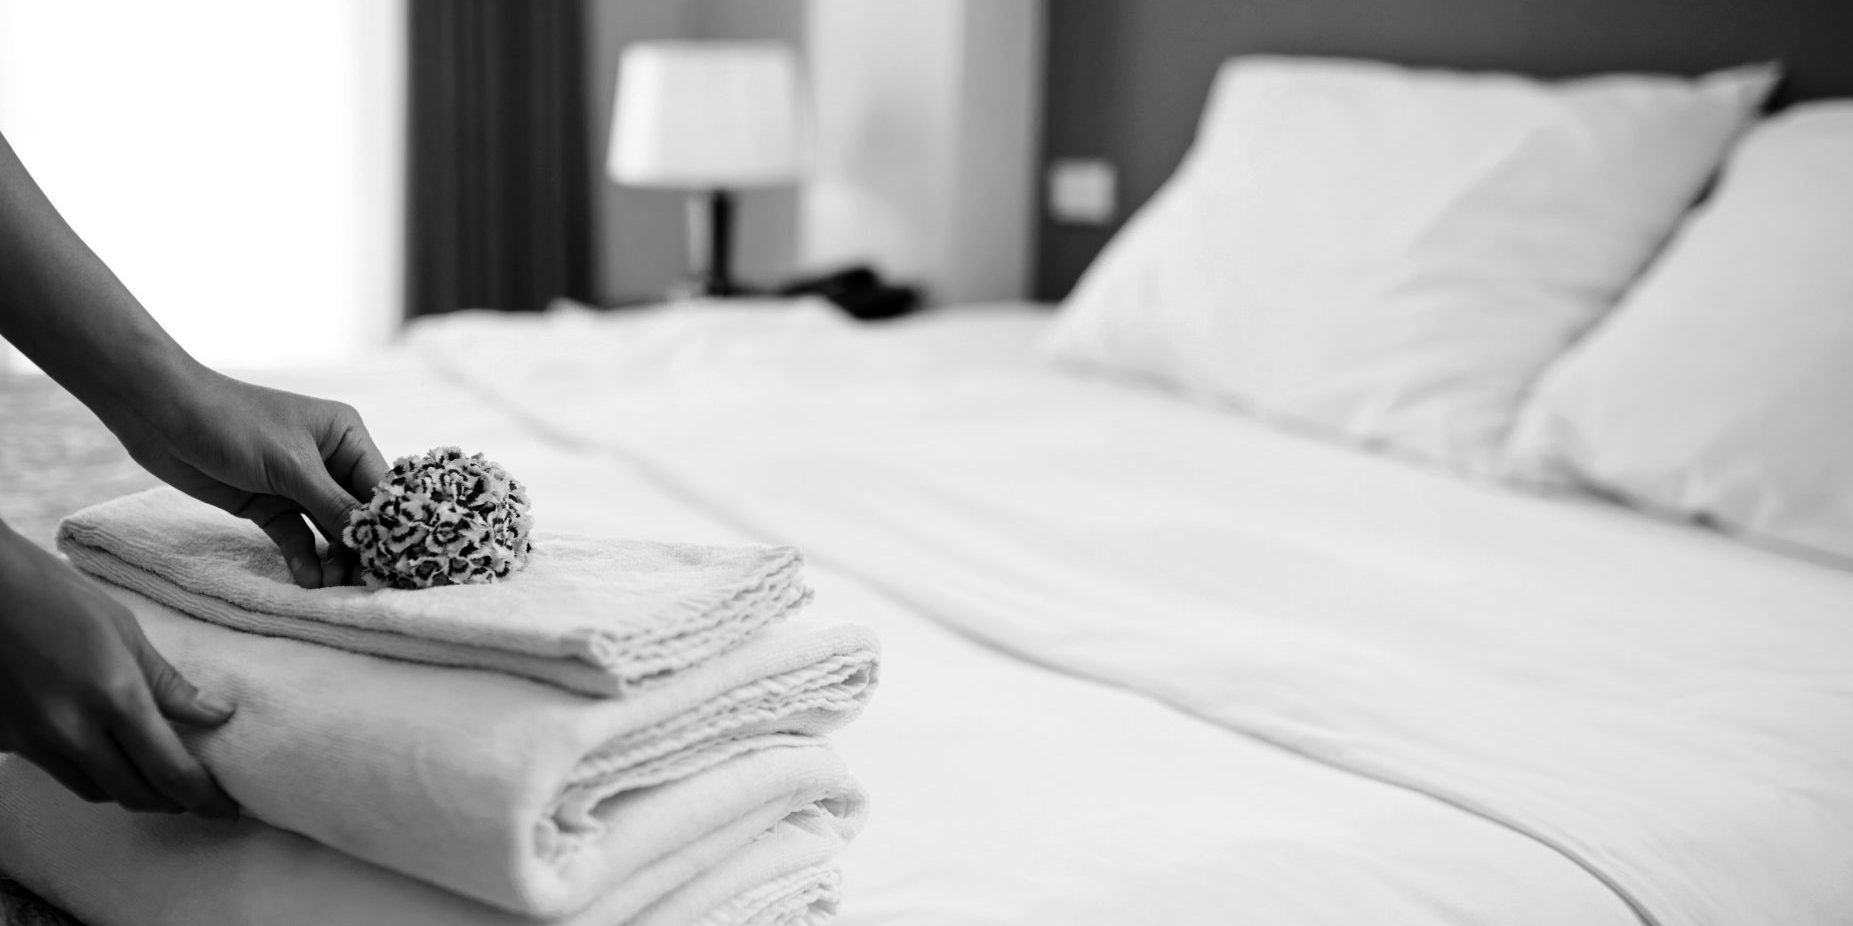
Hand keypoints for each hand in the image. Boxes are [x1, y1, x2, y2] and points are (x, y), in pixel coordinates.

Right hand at [0, 527, 238, 816]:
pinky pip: (62, 775)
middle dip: (175, 803)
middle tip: (201, 797)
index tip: (229, 809)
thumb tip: (219, 715)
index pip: (170, 771)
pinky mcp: (7, 743)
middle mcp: (73, 730)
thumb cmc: (58, 598)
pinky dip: (94, 775)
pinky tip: (111, 758)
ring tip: (162, 779)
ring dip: (135, 792)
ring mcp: (34, 741)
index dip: (205, 798)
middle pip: (136, 794)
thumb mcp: (126, 632)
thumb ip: (170, 684)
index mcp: (114, 697)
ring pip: (97, 791)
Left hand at [104, 369, 388, 587]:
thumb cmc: (235, 424)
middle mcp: (329, 461)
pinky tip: (308, 579)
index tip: (398, 558)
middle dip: (360, 545)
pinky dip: (303, 557)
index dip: (390, 522)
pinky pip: (296, 536)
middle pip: (357, 513)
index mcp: (345, 436)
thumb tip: (374, 537)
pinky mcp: (269, 504)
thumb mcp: (292, 466)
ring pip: (328, 529)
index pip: (380, 486)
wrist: (161, 416)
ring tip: (333, 585)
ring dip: (333, 557)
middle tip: (364, 582)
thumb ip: (333, 506)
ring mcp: (298, 485)